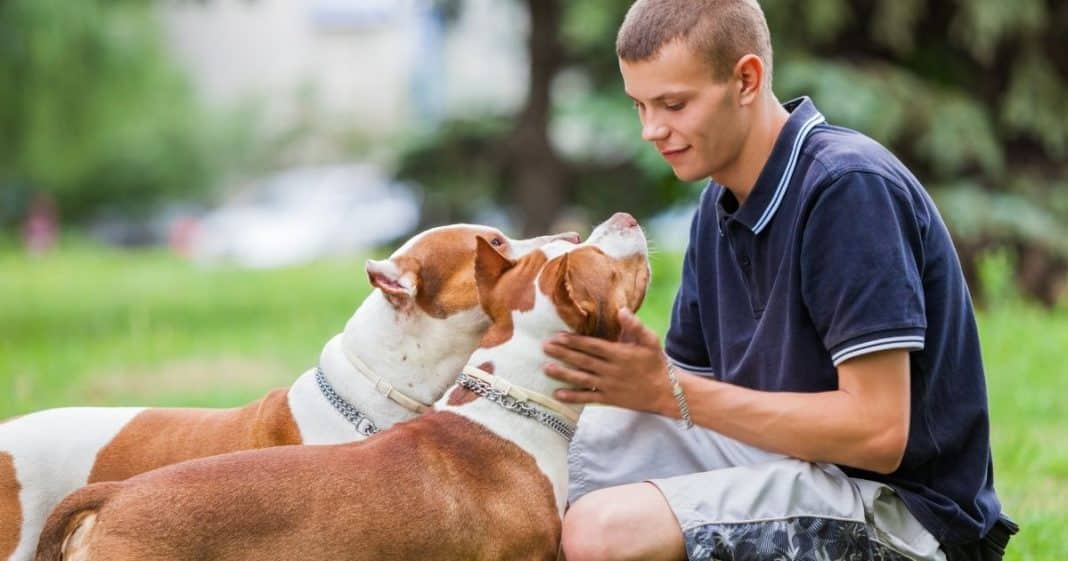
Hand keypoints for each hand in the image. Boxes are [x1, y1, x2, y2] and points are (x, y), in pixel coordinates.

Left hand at [542, 308, 675, 414]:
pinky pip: (588, 398)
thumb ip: (635, 326)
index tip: (558, 336)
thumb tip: (621, 309)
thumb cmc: (656, 363)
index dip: (574, 341)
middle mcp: (611, 370)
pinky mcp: (609, 399)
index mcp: (619, 353)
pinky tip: (557, 394)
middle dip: (562, 353)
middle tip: (544, 347)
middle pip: (583, 361)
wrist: (666, 391)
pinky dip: (573, 397)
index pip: (592, 346)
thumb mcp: (650, 340)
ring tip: (546, 368)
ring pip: (582, 379)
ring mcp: (609, 386)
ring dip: (563, 374)